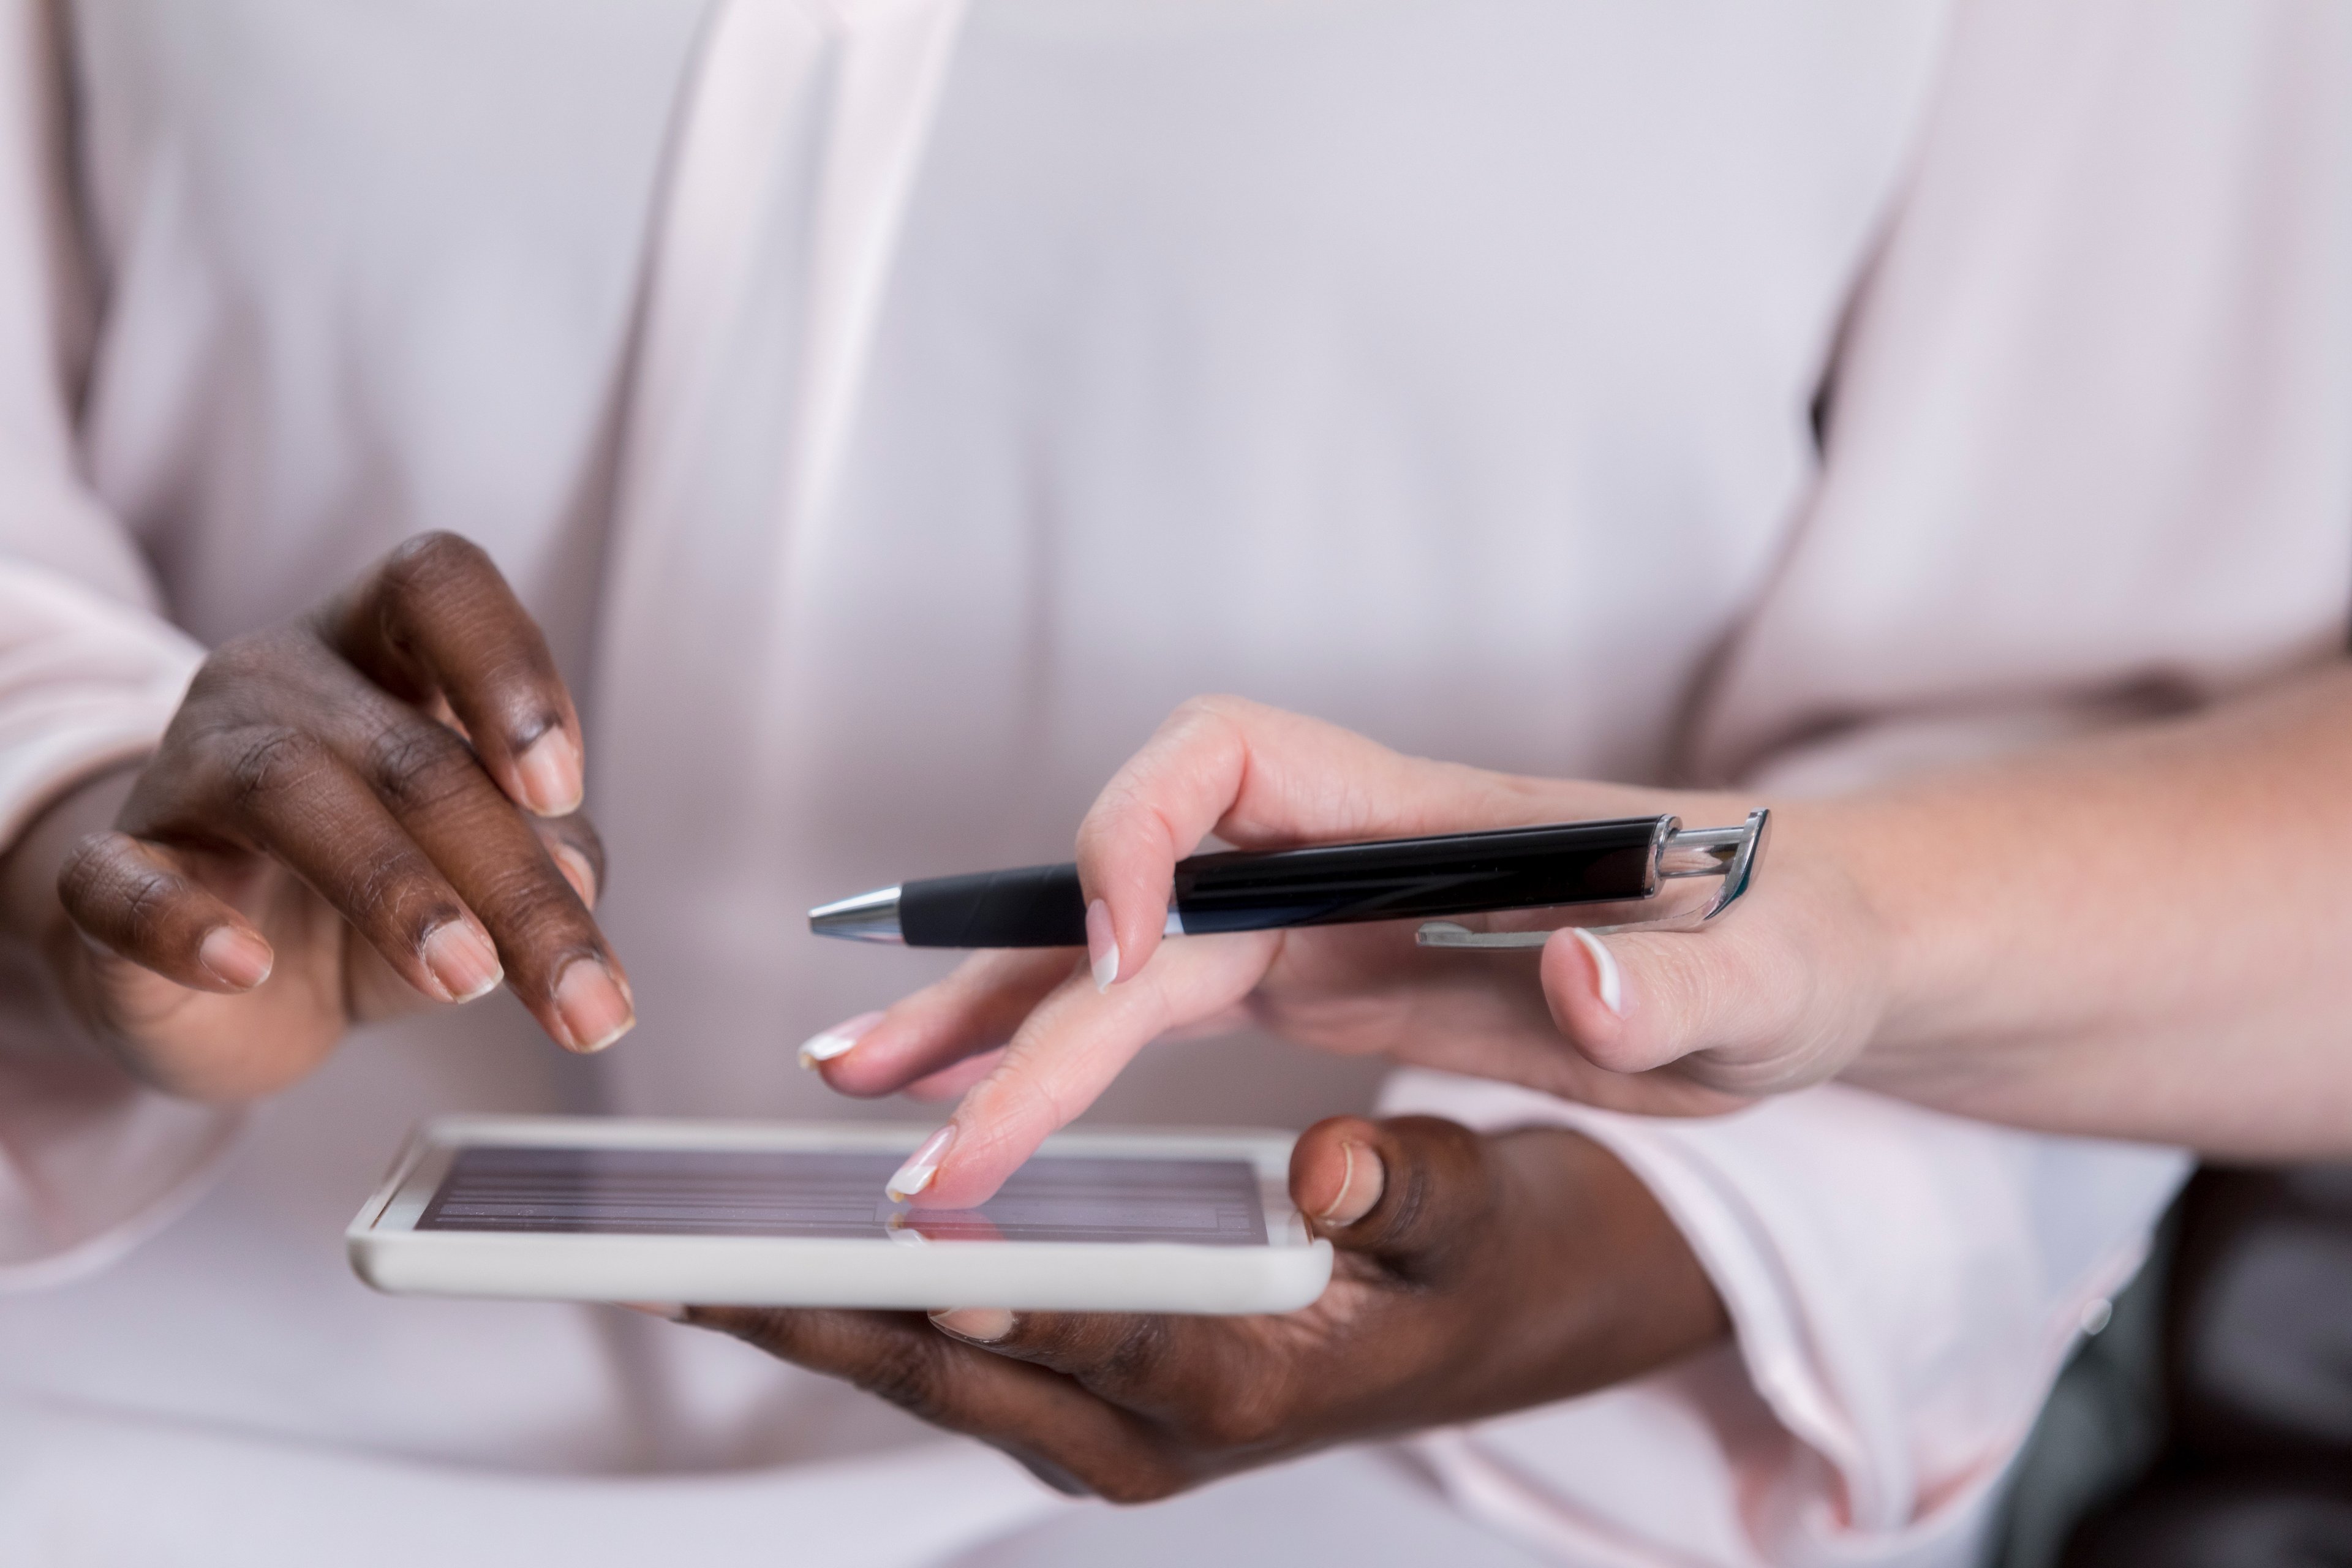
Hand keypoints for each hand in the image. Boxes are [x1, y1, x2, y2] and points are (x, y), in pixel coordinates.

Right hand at [0, 531, 632, 1099]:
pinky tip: (244, 965)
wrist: (223, 980)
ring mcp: (182, 772)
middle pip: (406, 751)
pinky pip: (117, 883)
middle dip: (514, 881)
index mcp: (379, 651)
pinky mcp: (105, 879)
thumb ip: (540, 855)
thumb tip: (577, 878)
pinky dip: (180, 924)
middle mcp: (275, 684)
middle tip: (584, 991)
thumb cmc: (378, 896)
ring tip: (468, 980)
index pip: (437, 584)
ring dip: (395, 890)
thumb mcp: (481, 870)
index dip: (508, 667)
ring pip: (285, 792)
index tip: (563, 789)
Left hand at [681, 1115, 1726, 1499]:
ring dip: (825, 1323)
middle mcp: (1164, 1430)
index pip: (1073, 1328)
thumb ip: (1401, 1189)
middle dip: (811, 1320)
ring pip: (942, 1378)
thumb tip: (1323, 1160)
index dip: (950, 1290)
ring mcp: (1129, 1429)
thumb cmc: (1505, 1262)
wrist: (1531, 1320)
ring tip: (703, 1264)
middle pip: (953, 1374)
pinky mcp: (1112, 1404)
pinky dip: (884, 1318)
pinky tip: (820, 1265)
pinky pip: (969, 1365)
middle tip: (672, 1264)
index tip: (833, 1255)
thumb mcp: (1480, 1213)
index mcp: (1247, 1384)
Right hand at [811, 696, 1892, 1204]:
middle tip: (897, 1102)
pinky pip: (1151, 1019)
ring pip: (1112, 965)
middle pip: (1131, 896)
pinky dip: (1057, 1055)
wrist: (1788, 967)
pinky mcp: (1311, 989)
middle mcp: (1332, 855)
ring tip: (866, 1095)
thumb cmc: (1787, 942)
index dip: (1142, 835)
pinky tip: (976, 1107)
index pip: (1220, 760)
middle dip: (1015, 993)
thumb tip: (1583, 981)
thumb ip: (1683, 981)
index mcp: (1414, 813)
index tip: (1128, 955)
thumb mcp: (1767, 979)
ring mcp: (1309, 924)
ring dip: (990, 1026)